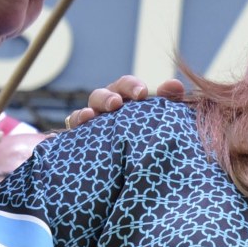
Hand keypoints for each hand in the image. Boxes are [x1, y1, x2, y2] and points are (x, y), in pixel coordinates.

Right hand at [64, 74, 185, 128]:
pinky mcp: (81, 135)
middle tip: (116, 104)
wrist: (134, 161)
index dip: (132, 86)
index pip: (126, 85)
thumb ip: (169, 100)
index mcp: (125, 97)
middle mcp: (106, 105)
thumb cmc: (148, 131)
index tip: (142, 93)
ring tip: (90, 115)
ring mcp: (92, 119)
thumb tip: (175, 85)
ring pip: (85, 110)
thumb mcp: (159, 115)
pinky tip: (74, 126)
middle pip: (102, 95)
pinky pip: (72, 126)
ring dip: (87, 111)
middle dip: (108, 97)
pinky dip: (72, 123)